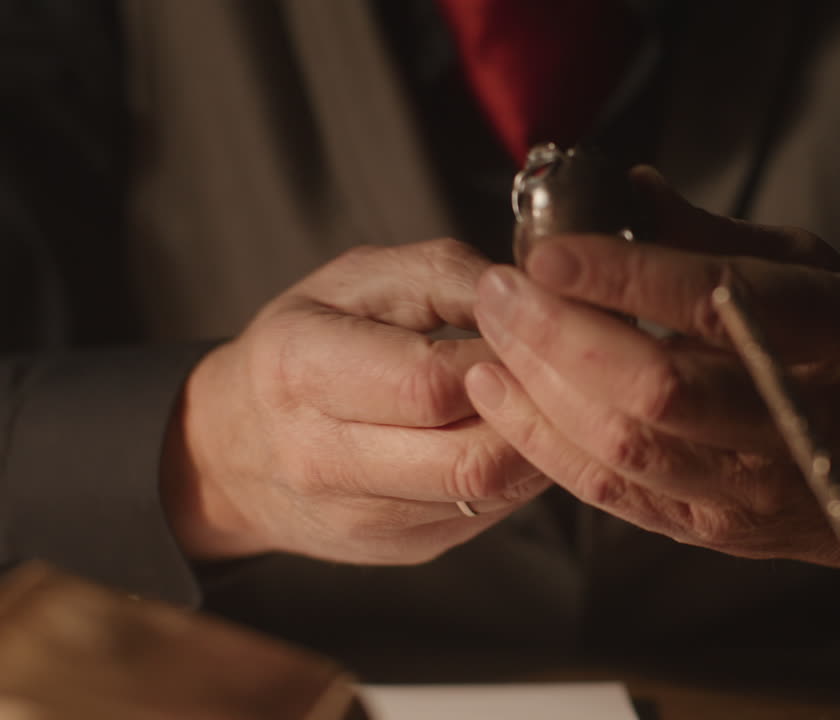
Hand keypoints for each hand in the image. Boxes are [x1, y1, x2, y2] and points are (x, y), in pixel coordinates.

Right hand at [162, 239, 547, 563]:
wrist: (234, 450)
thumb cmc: (307, 344)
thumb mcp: (359, 279)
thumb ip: (446, 274)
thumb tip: (530, 294)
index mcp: (301, 368)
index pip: (431, 383)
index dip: (503, 356)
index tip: (537, 328)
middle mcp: (323, 459)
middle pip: (471, 458)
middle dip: (538, 411)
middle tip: (565, 370)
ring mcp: (365, 519)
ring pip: (490, 494)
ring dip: (540, 445)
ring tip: (553, 399)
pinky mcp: (404, 550)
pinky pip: (489, 514)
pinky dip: (522, 472)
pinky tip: (521, 434)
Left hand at [465, 174, 839, 567]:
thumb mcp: (812, 271)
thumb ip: (716, 237)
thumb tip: (626, 188)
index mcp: (831, 332)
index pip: (713, 304)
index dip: (622, 277)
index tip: (549, 251)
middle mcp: (791, 419)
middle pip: (654, 388)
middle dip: (559, 336)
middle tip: (499, 290)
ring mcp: (748, 487)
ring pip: (623, 446)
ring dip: (539, 389)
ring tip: (491, 336)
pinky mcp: (710, 529)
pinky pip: (612, 492)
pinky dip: (544, 443)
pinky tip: (500, 395)